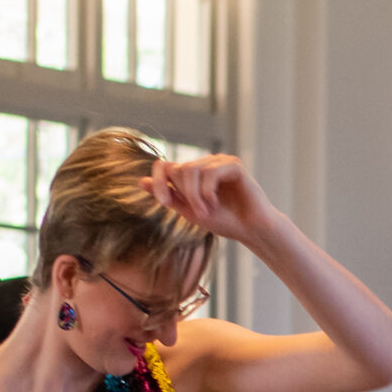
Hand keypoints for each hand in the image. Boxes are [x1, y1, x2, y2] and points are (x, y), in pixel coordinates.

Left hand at [144, 153, 274, 242]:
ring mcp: (219, 161)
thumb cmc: (224, 221)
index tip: (164, 202)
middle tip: (198, 214)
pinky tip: (215, 203)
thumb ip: (168, 196)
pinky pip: (210, 172)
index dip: (159, 181)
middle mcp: (204, 163)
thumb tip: (141, 181)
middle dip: (184, 194)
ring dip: (196, 196)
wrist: (251, 230)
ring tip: (207, 212)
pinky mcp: (233, 165)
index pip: (165, 165)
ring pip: (192, 170)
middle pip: (179, 169)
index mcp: (193, 173)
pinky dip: (208, 191)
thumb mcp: (189, 211)